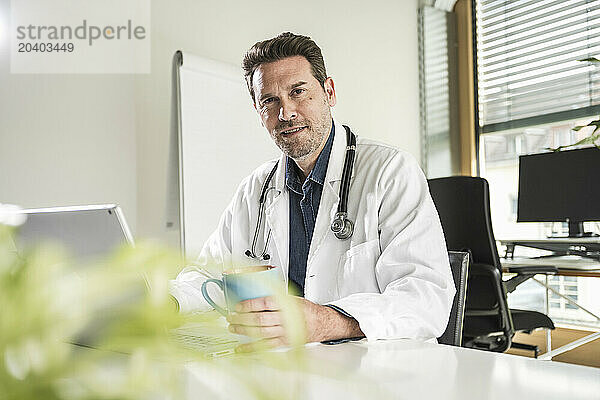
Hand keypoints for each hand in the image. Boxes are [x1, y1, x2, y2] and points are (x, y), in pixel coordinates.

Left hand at [226, 296, 363, 351]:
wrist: (322, 323)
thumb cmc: (306, 310)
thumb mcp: (293, 298)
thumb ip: (276, 297)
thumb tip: (256, 291)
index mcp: (287, 305)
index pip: (265, 304)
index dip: (249, 305)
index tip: (238, 306)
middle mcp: (285, 319)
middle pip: (260, 319)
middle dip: (242, 318)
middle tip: (231, 317)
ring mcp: (284, 332)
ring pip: (260, 332)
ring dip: (244, 330)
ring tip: (232, 328)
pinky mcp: (284, 342)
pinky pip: (265, 346)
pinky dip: (251, 348)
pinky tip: (241, 348)